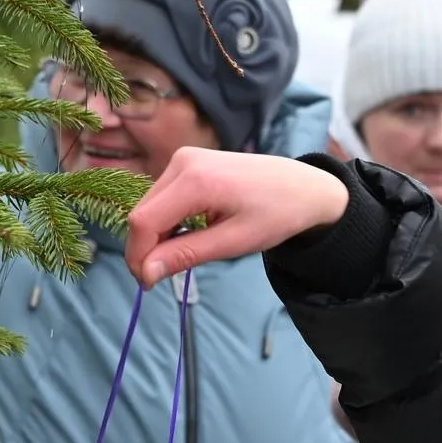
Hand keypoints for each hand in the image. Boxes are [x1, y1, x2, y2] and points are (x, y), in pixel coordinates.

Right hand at [125, 147, 349, 286]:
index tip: (149, 284)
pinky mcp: (187, 162)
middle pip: (142, 213)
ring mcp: (184, 158)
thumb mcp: (232, 242)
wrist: (302, 187)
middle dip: (146, 249)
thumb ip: (185, 255)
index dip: (139, 256)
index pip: (144, 222)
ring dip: (156, 236)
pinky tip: (186, 235)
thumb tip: (146, 273)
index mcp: (195, 179)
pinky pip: (163, 197)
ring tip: (182, 255)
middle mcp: (182, 161)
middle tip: (162, 277)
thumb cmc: (275, 214)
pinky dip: (166, 221)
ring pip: (149, 206)